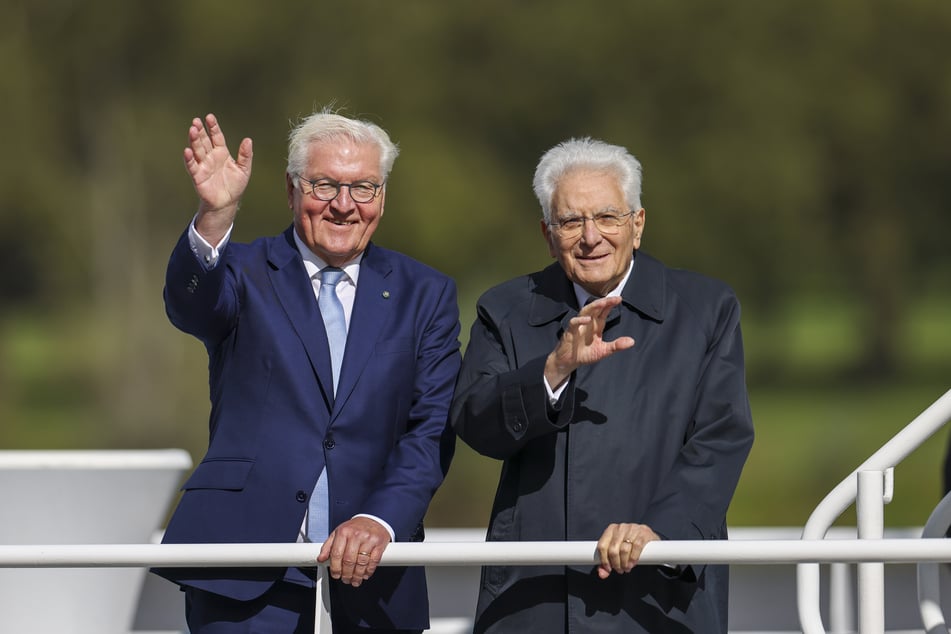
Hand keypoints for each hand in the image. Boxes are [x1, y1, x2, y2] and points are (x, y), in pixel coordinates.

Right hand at [183, 113, 252, 243]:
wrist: (227, 202)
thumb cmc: (235, 185)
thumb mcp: (244, 169)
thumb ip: (246, 155)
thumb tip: (248, 140)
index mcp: (221, 153)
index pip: (216, 137)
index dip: (213, 127)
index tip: (210, 117)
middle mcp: (210, 157)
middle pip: (204, 141)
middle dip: (200, 131)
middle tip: (196, 121)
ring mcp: (203, 165)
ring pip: (197, 150)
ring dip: (194, 140)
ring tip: (192, 130)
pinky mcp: (198, 176)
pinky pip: (192, 166)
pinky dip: (189, 159)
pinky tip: (187, 150)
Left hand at [316, 516, 390, 586]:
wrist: (373, 519)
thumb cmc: (355, 528)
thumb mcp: (338, 533)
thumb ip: (328, 546)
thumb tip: (320, 559)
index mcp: (344, 532)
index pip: (336, 554)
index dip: (335, 568)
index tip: (335, 575)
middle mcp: (356, 535)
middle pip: (349, 560)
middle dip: (346, 574)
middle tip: (345, 579)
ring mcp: (369, 539)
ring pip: (361, 563)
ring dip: (357, 576)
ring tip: (355, 580)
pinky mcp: (379, 544)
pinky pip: (373, 561)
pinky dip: (369, 571)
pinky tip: (365, 575)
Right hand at [544, 296, 634, 387]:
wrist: (569, 362)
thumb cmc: (585, 354)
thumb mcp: (604, 351)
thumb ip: (617, 345)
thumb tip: (632, 341)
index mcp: (596, 325)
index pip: (604, 311)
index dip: (611, 305)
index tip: (619, 299)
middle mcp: (588, 323)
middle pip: (596, 308)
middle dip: (605, 302)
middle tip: (615, 298)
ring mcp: (579, 326)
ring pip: (585, 311)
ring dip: (593, 307)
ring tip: (602, 303)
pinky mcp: (570, 332)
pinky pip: (574, 323)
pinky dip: (579, 320)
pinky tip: (587, 320)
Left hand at [596, 522, 659, 578]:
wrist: (648, 537)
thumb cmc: (629, 545)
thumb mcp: (617, 550)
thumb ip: (607, 563)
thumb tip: (602, 574)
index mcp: (611, 529)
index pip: (602, 546)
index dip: (604, 560)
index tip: (609, 569)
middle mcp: (620, 528)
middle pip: (613, 549)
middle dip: (615, 563)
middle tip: (619, 570)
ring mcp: (632, 529)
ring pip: (624, 549)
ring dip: (624, 563)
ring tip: (626, 568)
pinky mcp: (643, 533)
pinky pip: (636, 547)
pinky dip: (633, 558)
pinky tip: (632, 564)